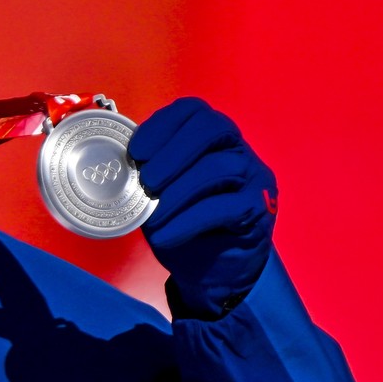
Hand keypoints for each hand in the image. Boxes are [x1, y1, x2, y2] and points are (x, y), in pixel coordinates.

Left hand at [128, 97, 277, 318]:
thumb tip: (121, 161)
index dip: (161, 125)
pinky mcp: (261, 208)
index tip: (135, 152)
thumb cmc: (181, 222)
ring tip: (152, 216)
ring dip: (176, 193)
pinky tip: (166, 234)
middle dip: (172, 152)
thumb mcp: (158, 191)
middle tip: (146, 182)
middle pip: (212, 128)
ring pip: (218, 168)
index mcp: (212, 136)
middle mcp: (238, 149)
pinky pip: (227, 207)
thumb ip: (148, 169)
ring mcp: (255, 177)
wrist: (212, 270)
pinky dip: (189, 221)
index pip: (193, 110)